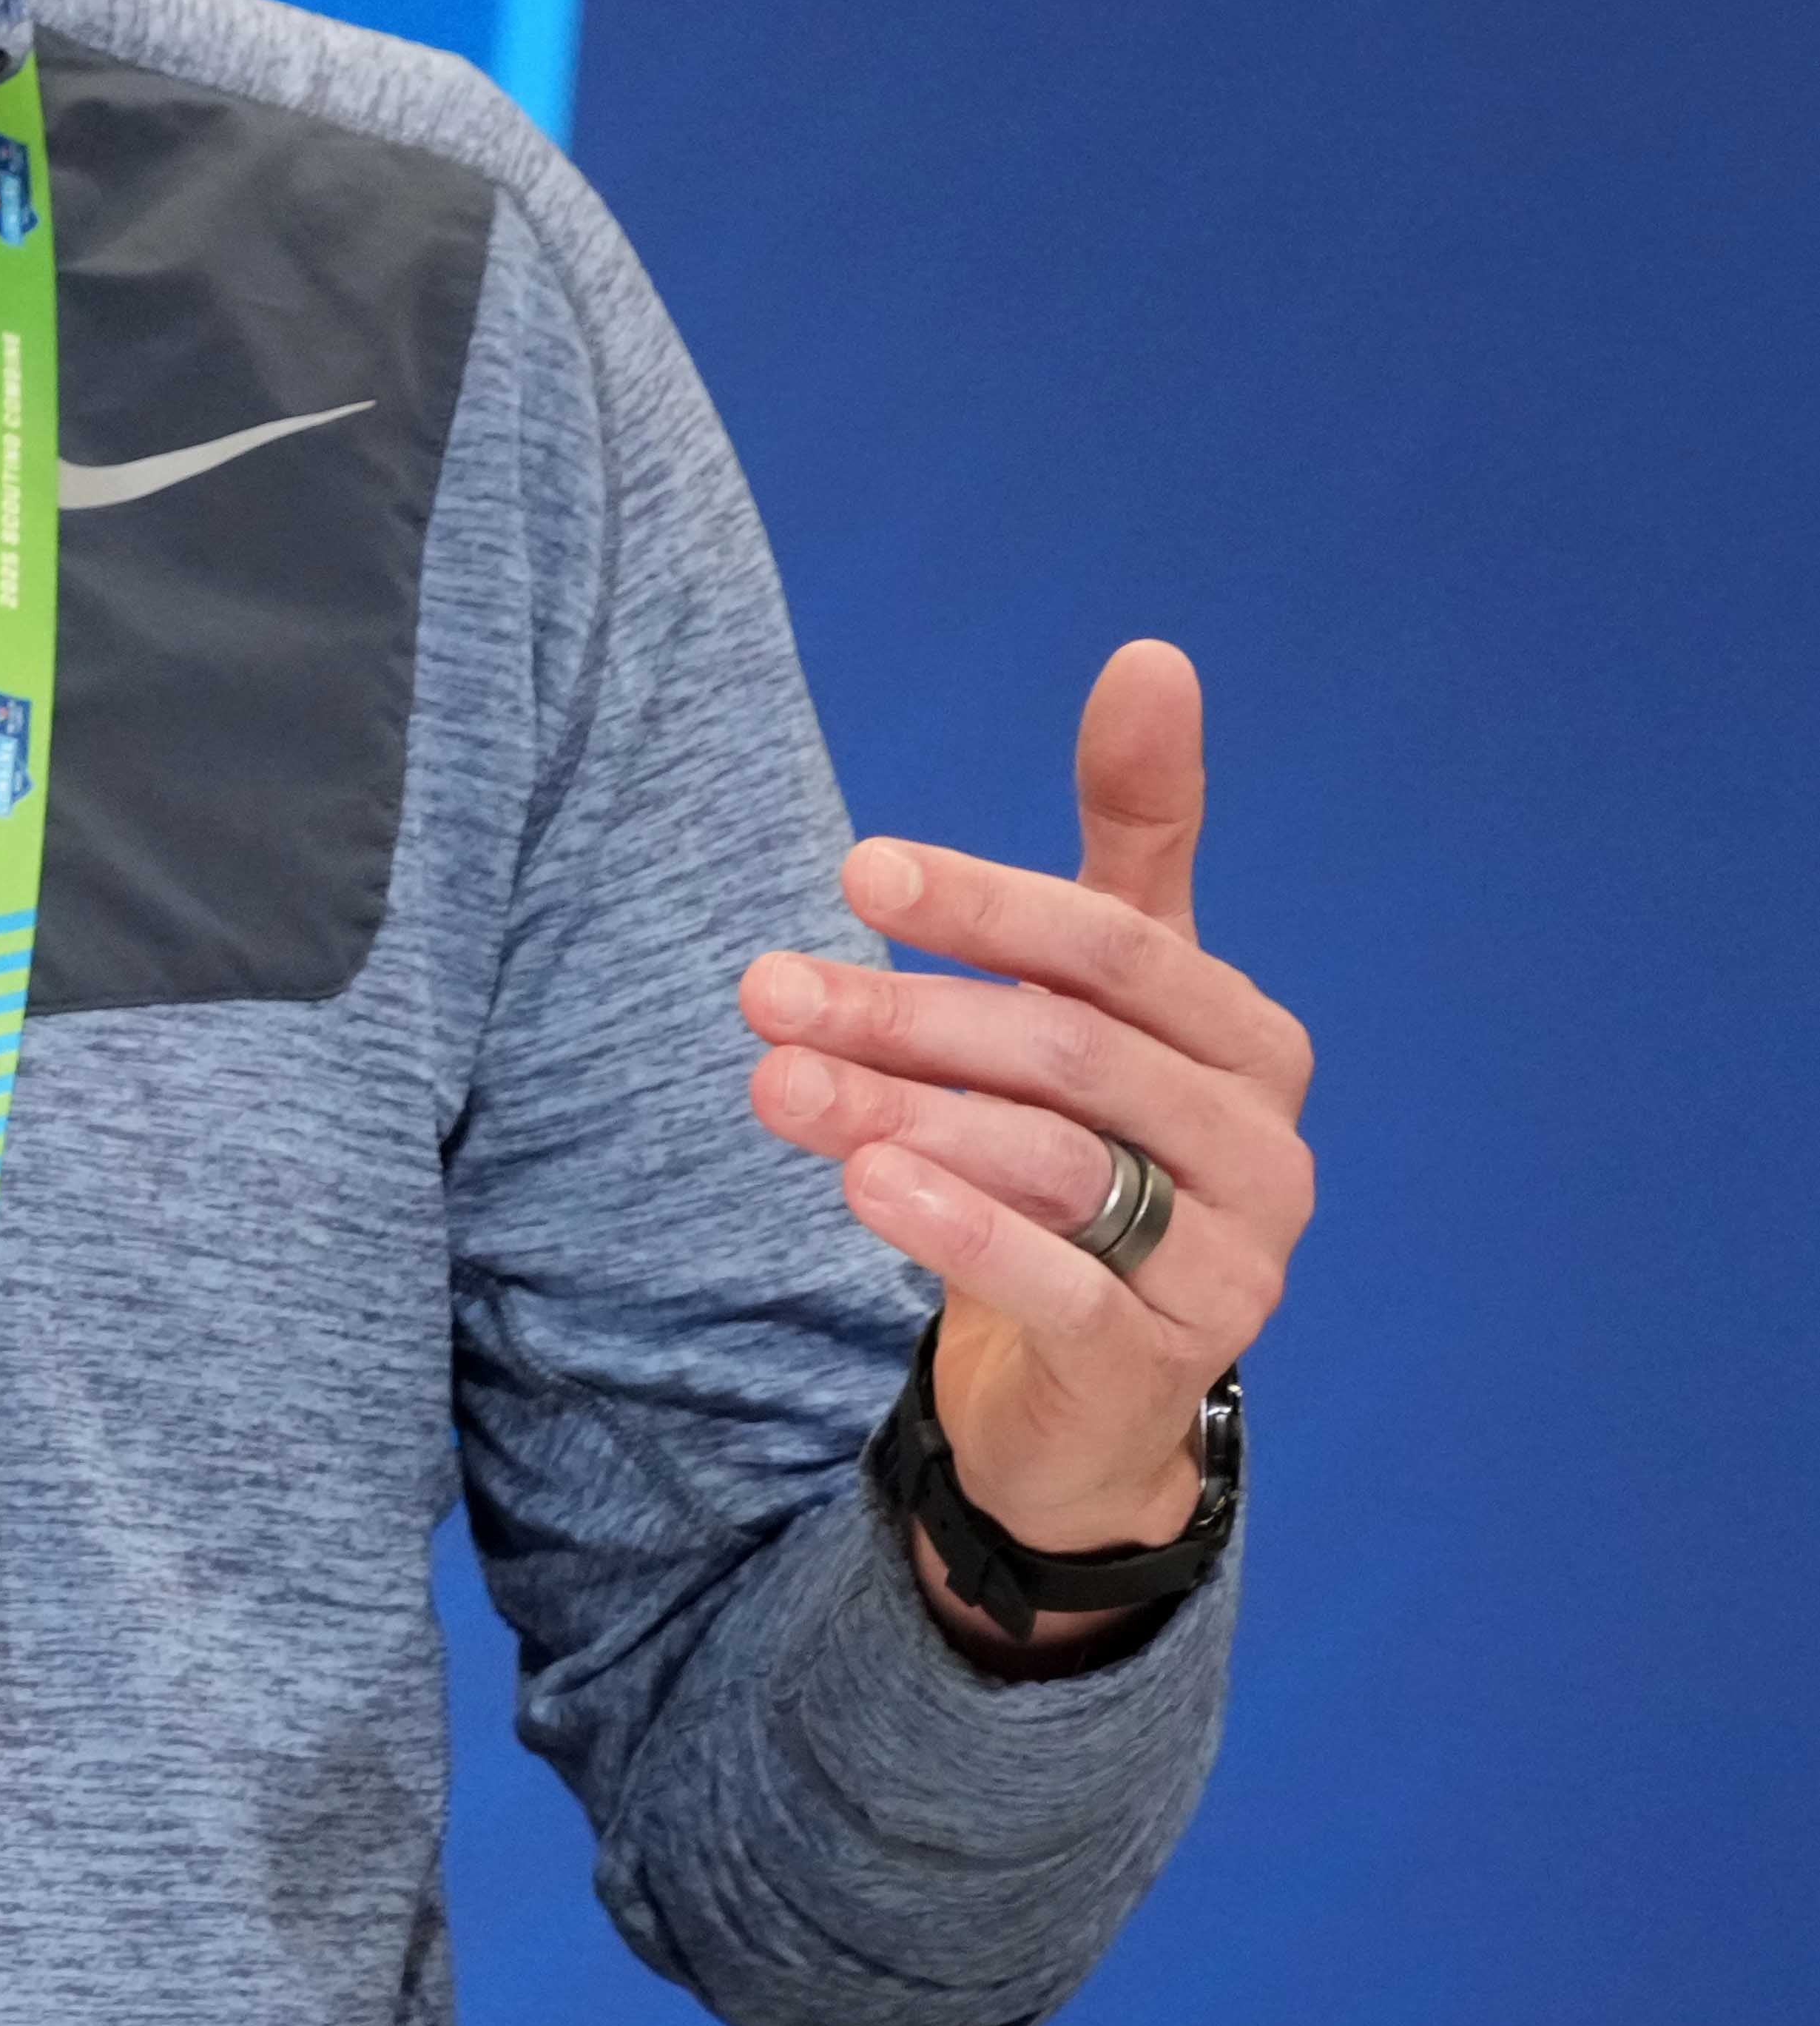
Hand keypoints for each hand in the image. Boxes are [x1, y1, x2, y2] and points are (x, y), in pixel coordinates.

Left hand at [737, 641, 1313, 1662]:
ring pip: (1057, 1164)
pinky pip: (1066, 1287)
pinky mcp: (1170, 1357)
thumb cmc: (1095, 1141)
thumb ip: (1135, 837)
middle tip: (764, 990)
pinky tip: (864, 1186)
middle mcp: (1262, 1145)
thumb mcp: (1113, 990)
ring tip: (775, 1086)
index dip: (986, 903)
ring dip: (902, 1114)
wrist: (1092, 1369)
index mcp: (1248, 1039)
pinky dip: (961, 1231)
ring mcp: (1234, 1262)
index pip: (1116, 944)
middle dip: (908, 1015)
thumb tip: (1153, 656)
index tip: (854, 871)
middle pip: (1072, 1052)